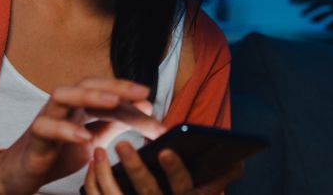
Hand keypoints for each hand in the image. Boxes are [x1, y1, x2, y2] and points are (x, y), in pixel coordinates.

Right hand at [0, 78, 165, 194]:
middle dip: (115, 86)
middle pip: (86, 84)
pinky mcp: (33, 139)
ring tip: (114, 102)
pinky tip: (85, 137)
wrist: (22, 175)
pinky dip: (65, 130)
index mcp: (78, 105)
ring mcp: (46, 119)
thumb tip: (144, 108)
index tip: (151, 96)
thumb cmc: (56, 153)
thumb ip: (114, 123)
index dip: (127, 91)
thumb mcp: (93, 139)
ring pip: (62, 95)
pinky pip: (45, 127)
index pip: (104, 90)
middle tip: (142, 93)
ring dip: (89, 96)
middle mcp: (62, 106)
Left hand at [83, 142, 243, 193]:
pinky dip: (93, 183)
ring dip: (105, 172)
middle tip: (122, 143)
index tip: (165, 151)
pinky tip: (94, 164)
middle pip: (147, 192)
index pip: (182, 187)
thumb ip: (219, 180)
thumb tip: (238, 163)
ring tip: (100, 149)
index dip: (174, 170)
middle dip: (134, 167)